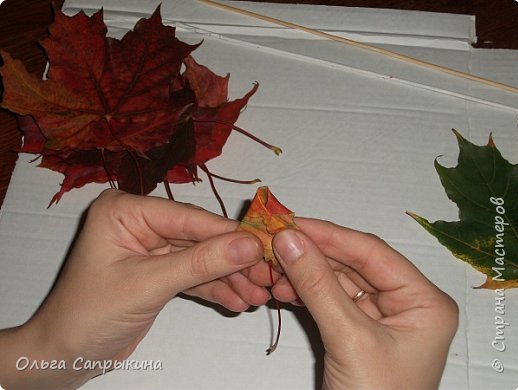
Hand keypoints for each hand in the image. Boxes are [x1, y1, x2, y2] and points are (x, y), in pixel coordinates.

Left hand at [0, 189, 269, 388]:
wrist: (66, 355)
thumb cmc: (92, 313)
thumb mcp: (149, 285)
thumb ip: (201, 263)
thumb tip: (249, 244)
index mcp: (126, 210)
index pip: (188, 217)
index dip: (228, 232)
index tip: (266, 244)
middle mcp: (141, 222)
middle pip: (199, 237)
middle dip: (233, 260)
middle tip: (267, 275)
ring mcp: (152, 247)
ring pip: (200, 258)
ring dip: (229, 278)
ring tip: (259, 295)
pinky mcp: (159, 271)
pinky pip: (193, 275)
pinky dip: (215, 288)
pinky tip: (238, 301)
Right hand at [271, 219, 457, 389]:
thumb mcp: (349, 338)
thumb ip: (318, 285)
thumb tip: (289, 239)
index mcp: (424, 301)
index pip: (372, 253)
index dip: (330, 235)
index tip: (292, 223)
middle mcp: (405, 304)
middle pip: (352, 264)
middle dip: (312, 255)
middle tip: (275, 241)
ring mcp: (380, 318)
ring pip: (337, 281)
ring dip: (304, 273)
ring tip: (272, 267)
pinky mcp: (356, 331)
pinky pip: (328, 301)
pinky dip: (304, 293)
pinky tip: (282, 288)